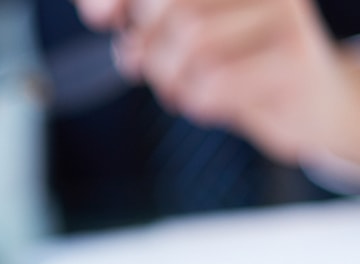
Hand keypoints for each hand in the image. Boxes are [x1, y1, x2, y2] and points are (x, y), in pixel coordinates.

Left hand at [72, 0, 359, 164]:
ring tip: (186, 89)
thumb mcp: (177, 38)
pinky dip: (199, 102)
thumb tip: (99, 12)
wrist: (310, 105)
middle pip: (167, 6)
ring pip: (191, 40)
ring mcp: (282, 13)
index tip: (103, 20)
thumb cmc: (235, 67)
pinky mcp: (295, 58)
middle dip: (147, 48)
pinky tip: (214, 103)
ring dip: (172, 79)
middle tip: (155, 70)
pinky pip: (215, 81)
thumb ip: (136, 22)